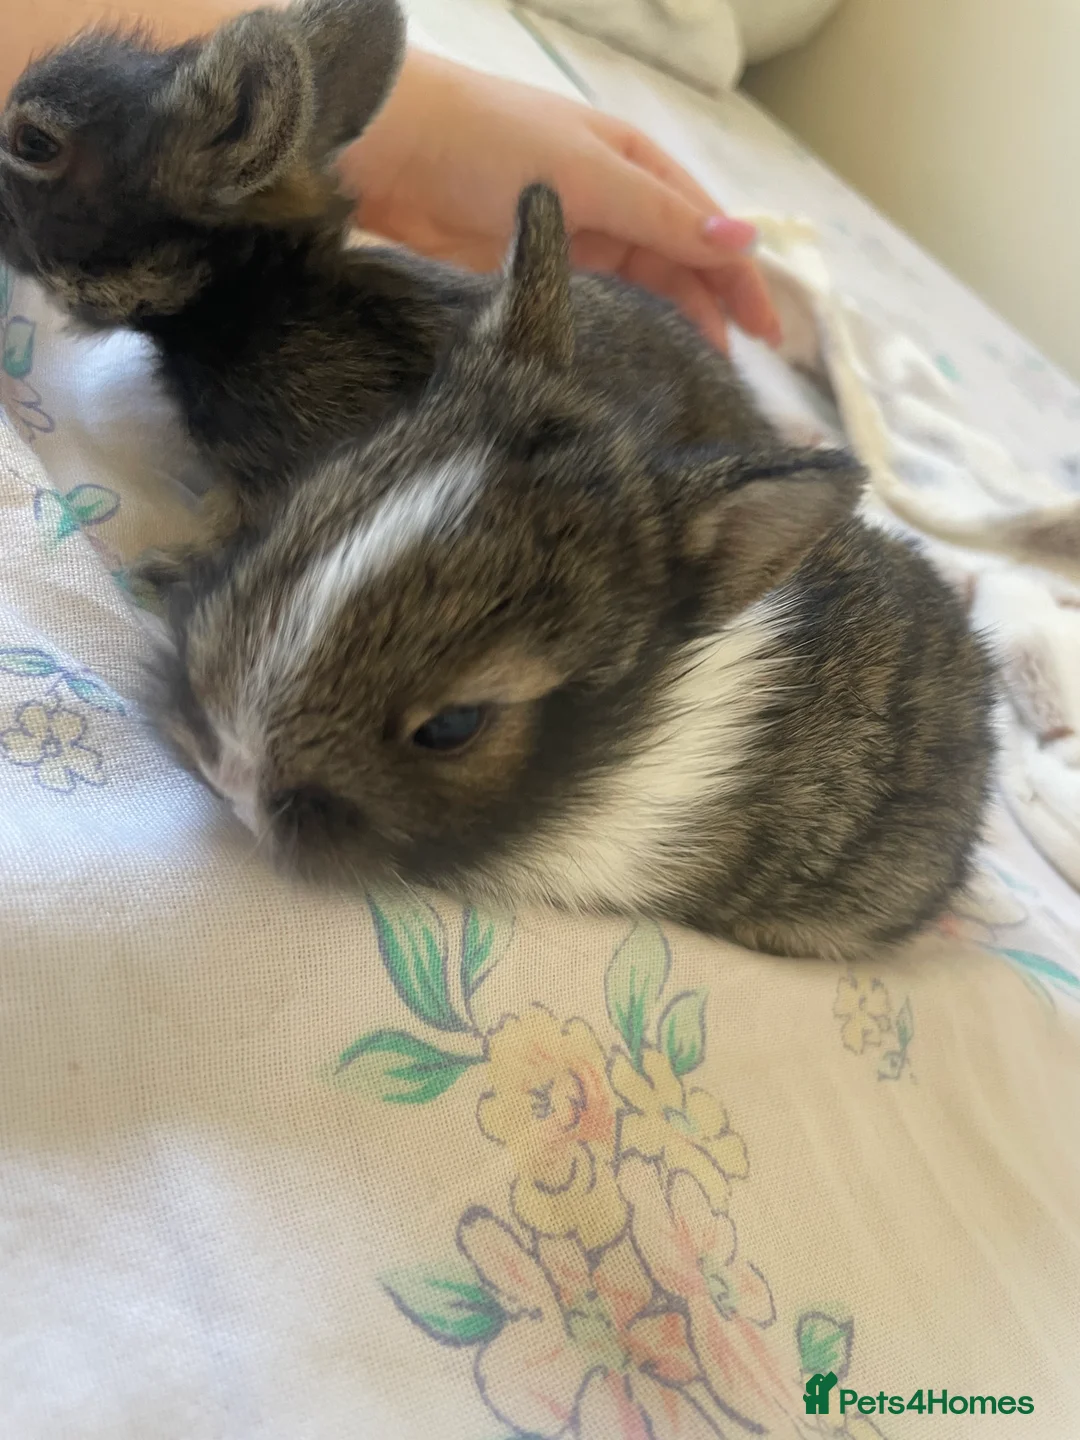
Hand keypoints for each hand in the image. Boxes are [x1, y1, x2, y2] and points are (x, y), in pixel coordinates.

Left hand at [341, 50, 780, 351]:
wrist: (392, 152)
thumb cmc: (486, 141)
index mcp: (635, 163)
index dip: (741, 280)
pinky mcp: (537, 266)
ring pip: (641, 287)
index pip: (706, 228)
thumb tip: (742, 240)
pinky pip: (594, 303)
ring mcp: (575, 235)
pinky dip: (621, 328)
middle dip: (713, 312)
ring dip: (671, 325)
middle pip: (679, 263)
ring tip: (695, 375)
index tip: (767, 336)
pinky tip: (636, 358)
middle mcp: (612, 198)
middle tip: (734, 372)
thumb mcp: (589, 176)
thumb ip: (663, 218)